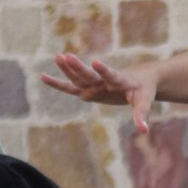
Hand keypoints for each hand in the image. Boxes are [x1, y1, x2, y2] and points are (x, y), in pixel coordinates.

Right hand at [41, 53, 157, 133]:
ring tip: (58, 57)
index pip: (112, 75)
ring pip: (79, 77)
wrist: (140, 77)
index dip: (105, 70)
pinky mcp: (88, 88)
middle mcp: (104, 80)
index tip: (96, 61)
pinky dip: (58, 83)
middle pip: (90, 75)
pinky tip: (43, 77)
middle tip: (67, 56)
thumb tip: (144, 130)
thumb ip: (141, 114)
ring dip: (68, 69)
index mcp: (120, 81)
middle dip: (79, 68)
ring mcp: (95, 84)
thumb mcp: (144, 101)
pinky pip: (71, 86)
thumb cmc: (143, 90)